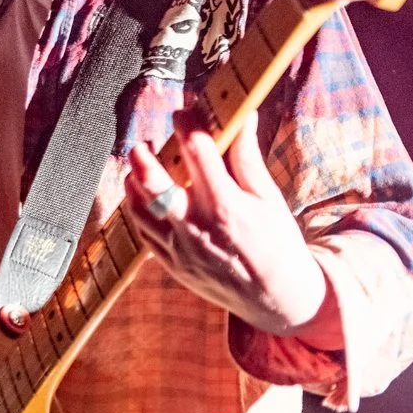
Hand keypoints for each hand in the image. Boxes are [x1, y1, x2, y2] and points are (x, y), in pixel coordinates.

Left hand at [124, 112, 340, 346]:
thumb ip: (247, 157)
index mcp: (226, 206)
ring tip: (138, 165)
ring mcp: (180, 250)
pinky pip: (143, 232)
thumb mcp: (269, 198)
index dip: (187, 125)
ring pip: (140, 208)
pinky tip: (141, 194)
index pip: (197, 153)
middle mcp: (197, 228)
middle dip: (143, 156)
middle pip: (154, 183)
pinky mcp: (172, 265)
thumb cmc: (278, 244)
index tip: (184, 112)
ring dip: (134, 182)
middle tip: (144, 142)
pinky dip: (137, 209)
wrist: (277, 300)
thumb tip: (242, 116)